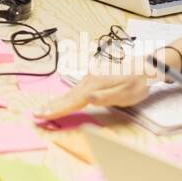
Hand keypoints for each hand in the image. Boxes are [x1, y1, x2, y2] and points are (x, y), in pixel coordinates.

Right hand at [31, 69, 158, 119]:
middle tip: (36, 113)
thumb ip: (107, 96)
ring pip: (70, 93)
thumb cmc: (137, 82)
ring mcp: (90, 77)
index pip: (72, 101)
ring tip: (44, 109)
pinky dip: (65, 97)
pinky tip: (61, 100)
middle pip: (67, 96)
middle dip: (51, 106)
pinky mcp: (93, 77)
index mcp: (95, 85)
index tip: (42, 115)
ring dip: (56, 102)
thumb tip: (88, 97)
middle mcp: (89, 80)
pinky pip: (75, 90)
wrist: (146, 65)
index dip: (57, 109)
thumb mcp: (127, 93)